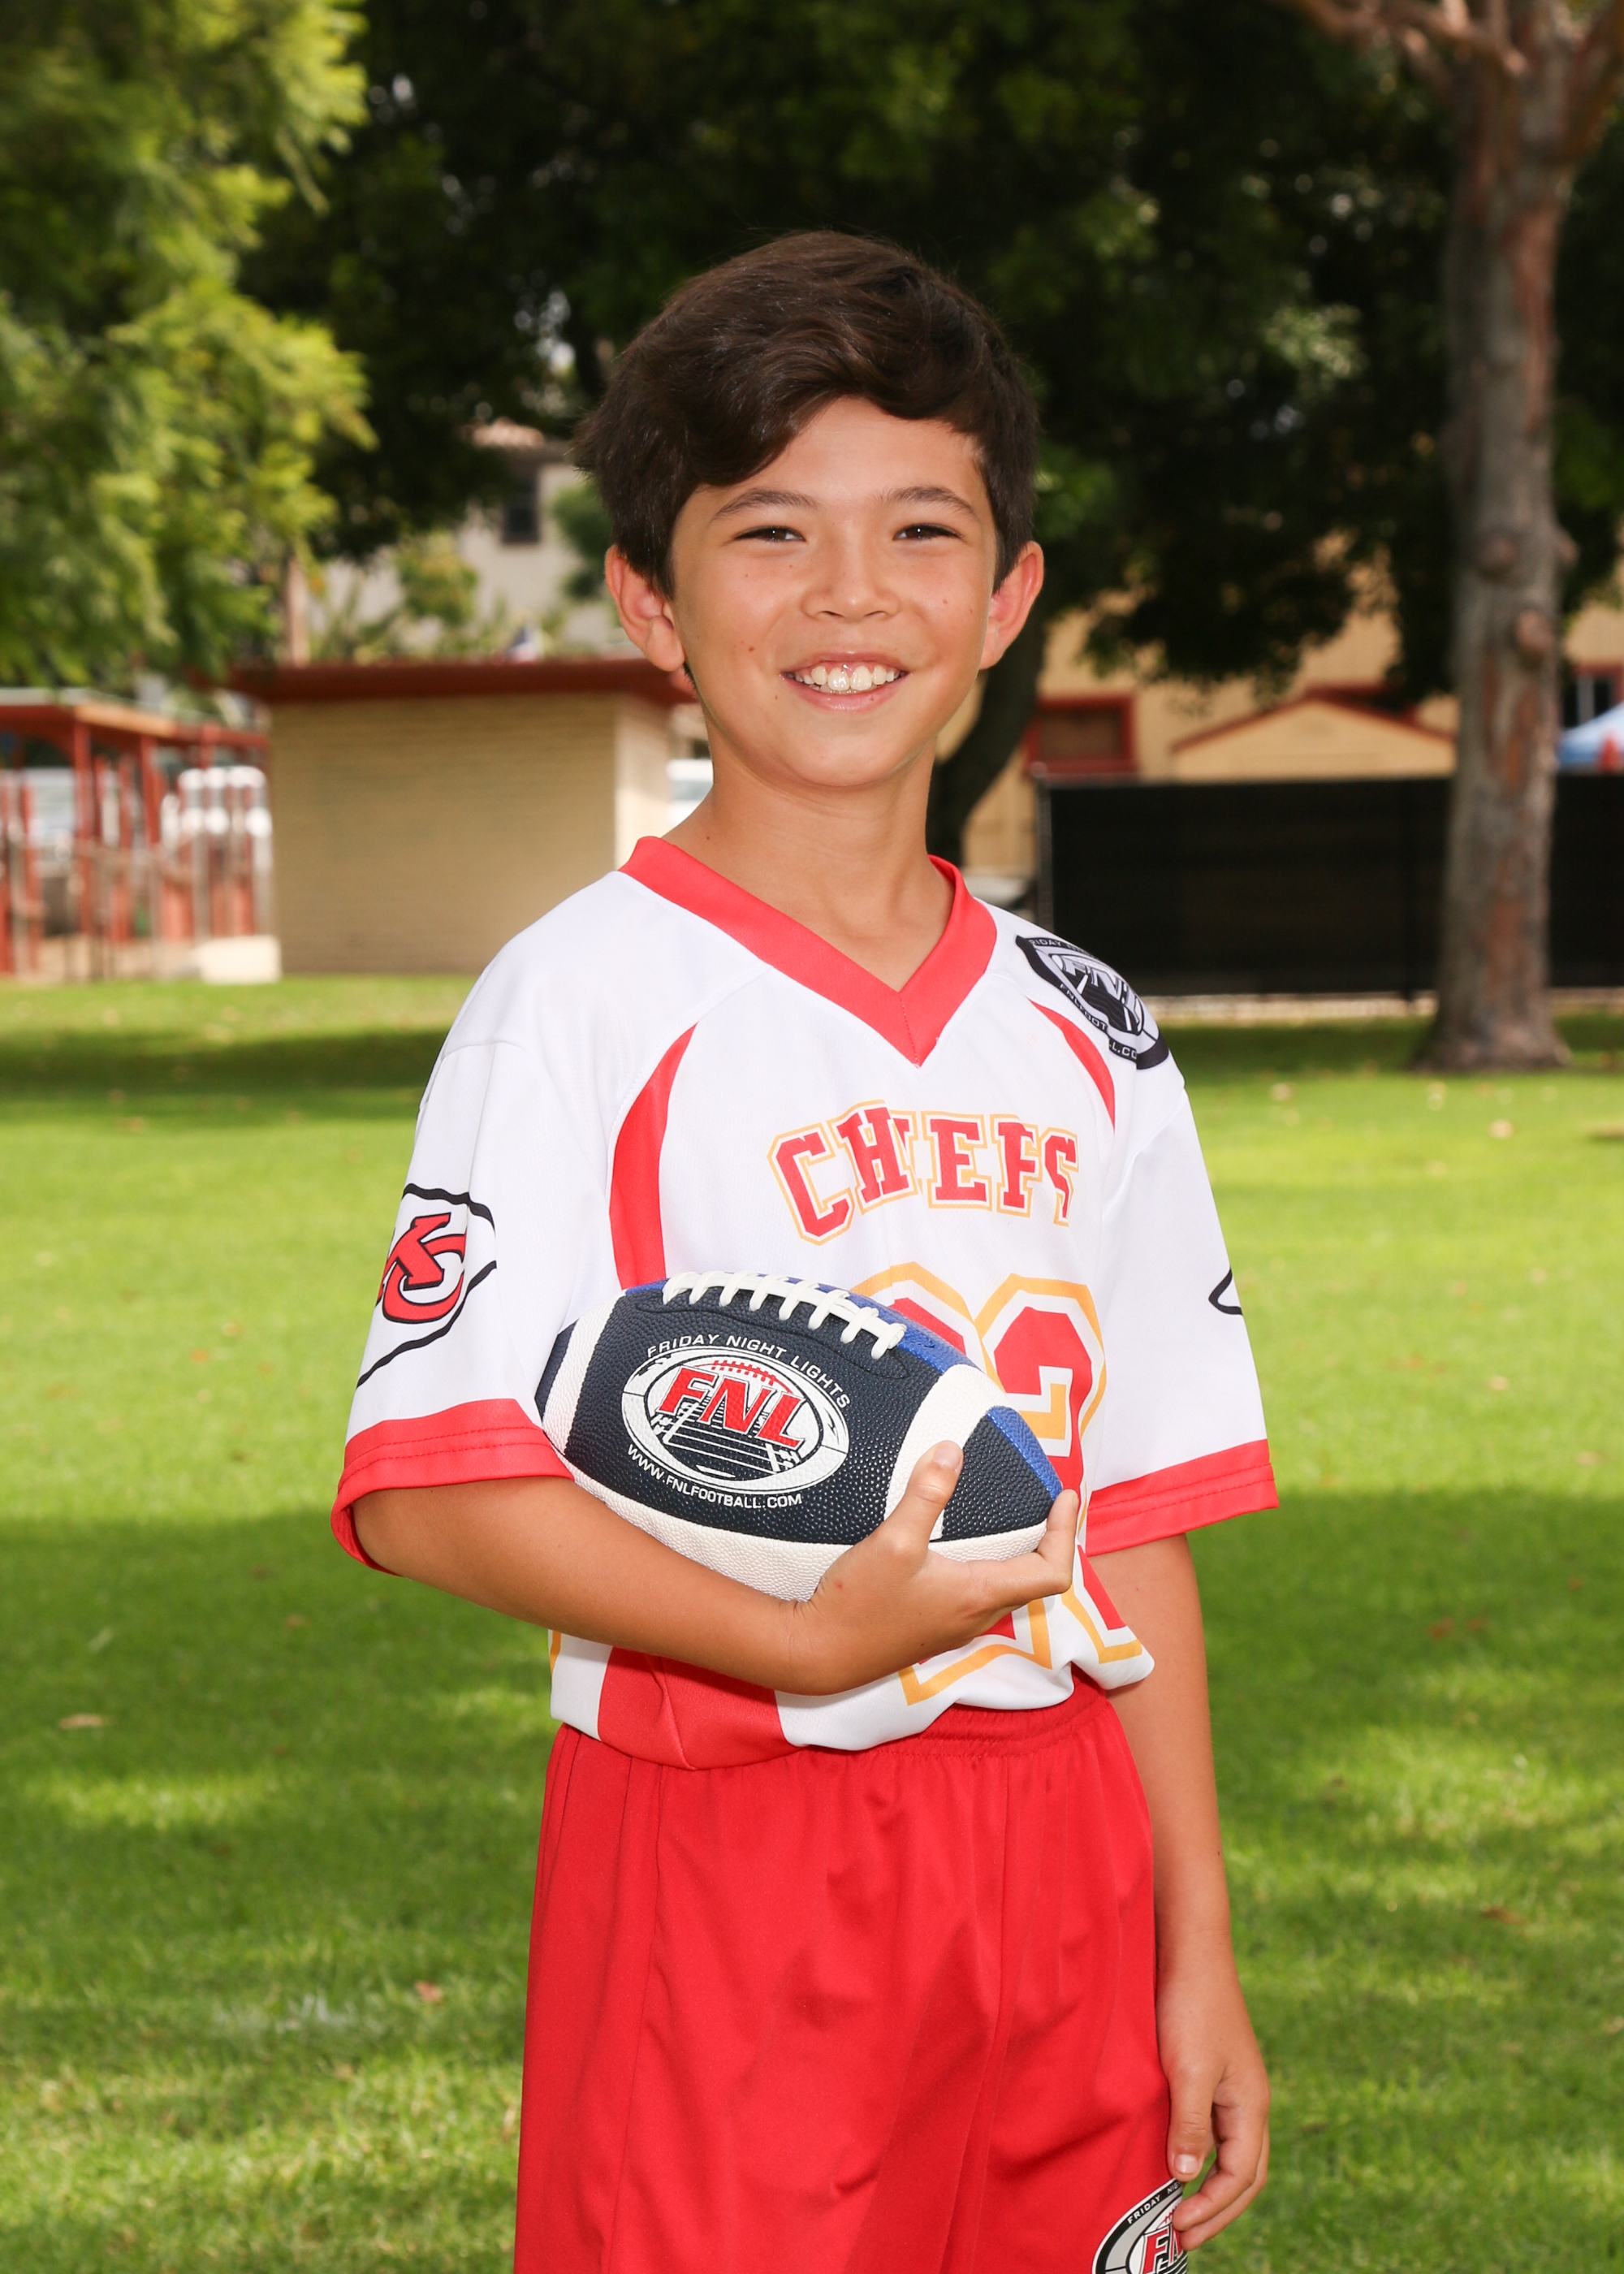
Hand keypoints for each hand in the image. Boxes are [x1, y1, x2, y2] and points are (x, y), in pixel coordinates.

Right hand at [784, 1443, 1077, 1695]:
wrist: (816, 1653)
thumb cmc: (858, 1604)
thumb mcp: (893, 1542)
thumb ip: (926, 1495)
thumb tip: (951, 1450)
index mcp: (978, 1596)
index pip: (1051, 1573)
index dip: (1065, 1533)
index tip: (1066, 1497)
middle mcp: (974, 1617)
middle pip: (1033, 1581)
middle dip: (1046, 1540)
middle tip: (1043, 1503)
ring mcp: (953, 1626)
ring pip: (1004, 1589)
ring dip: (1016, 1555)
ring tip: (1009, 1518)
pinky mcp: (931, 1628)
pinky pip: (976, 1595)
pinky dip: (987, 1566)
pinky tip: (958, 1546)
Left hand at [1160, 1949, 1269, 2247]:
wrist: (1188, 1948)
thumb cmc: (1190, 2005)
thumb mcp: (1188, 2069)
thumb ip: (1190, 2124)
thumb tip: (1187, 2177)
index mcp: (1251, 2105)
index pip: (1241, 2178)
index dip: (1212, 2210)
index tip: (1177, 2229)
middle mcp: (1248, 2101)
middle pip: (1244, 2174)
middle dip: (1216, 2211)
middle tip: (1180, 2238)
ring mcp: (1232, 2087)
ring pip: (1231, 2154)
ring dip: (1209, 2188)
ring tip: (1177, 2212)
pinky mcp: (1212, 2072)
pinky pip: (1214, 2130)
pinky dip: (1200, 2157)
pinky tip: (1174, 2162)